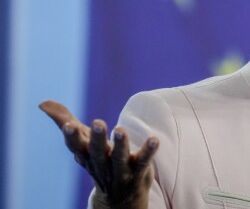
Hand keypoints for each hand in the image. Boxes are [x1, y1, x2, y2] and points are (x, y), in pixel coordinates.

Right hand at [39, 100, 158, 208]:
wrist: (119, 199)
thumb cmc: (98, 161)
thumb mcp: (82, 142)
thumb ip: (64, 121)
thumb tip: (42, 103)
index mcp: (86, 156)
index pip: (76, 147)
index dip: (72, 137)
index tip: (68, 124)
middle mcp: (101, 164)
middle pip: (97, 153)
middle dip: (96, 139)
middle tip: (97, 122)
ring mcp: (120, 171)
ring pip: (119, 159)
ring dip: (120, 145)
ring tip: (120, 129)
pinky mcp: (139, 172)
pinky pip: (144, 162)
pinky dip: (149, 151)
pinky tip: (154, 139)